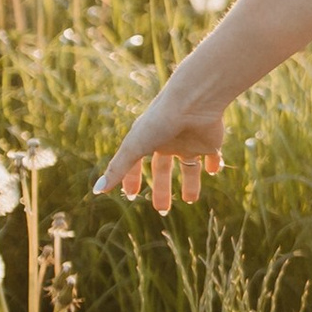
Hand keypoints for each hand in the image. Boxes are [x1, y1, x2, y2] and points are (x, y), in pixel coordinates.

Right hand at [95, 88, 228, 212]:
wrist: (194, 102)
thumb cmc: (160, 121)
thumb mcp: (135, 147)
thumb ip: (118, 169)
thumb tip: (97, 191)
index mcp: (148, 139)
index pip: (136, 163)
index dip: (132, 179)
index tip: (131, 196)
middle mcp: (168, 141)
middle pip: (163, 169)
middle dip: (162, 189)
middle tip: (161, 210)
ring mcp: (189, 141)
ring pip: (189, 166)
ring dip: (190, 183)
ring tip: (190, 200)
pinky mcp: (210, 141)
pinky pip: (213, 155)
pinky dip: (214, 164)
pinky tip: (213, 171)